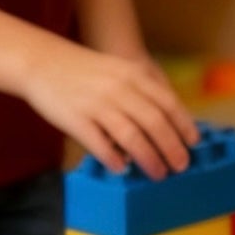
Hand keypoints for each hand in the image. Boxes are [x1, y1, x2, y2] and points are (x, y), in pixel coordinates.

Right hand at [21, 41, 197, 176]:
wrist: (41, 61)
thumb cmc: (85, 71)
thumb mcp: (119, 69)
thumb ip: (142, 90)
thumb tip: (166, 122)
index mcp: (132, 75)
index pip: (167, 102)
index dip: (183, 125)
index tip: (194, 143)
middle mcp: (118, 89)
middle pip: (155, 122)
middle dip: (172, 147)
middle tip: (181, 166)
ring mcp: (96, 104)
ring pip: (132, 137)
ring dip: (149, 158)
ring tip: (158, 173)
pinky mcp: (76, 119)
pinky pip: (100, 144)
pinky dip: (114, 159)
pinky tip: (122, 168)